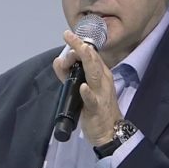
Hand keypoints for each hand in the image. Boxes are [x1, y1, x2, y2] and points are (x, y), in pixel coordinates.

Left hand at [52, 31, 122, 145]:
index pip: (90, 56)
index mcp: (101, 75)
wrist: (110, 132)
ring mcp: (101, 94)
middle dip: (81, 47)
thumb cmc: (97, 109)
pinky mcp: (96, 109)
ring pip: (95, 75)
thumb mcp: (82, 89)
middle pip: (93, 61)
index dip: (79, 45)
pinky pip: (92, 99)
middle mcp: (103, 81)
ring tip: (79, 51)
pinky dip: (87, 92)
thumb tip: (58, 61)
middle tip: (69, 36)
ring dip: (87, 62)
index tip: (68, 34)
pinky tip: (83, 87)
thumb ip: (68, 75)